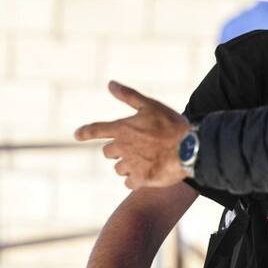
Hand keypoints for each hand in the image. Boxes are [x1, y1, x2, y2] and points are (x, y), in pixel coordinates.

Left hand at [75, 81, 190, 188]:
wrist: (189, 148)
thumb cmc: (171, 125)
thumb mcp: (150, 106)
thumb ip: (129, 96)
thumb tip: (110, 84)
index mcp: (123, 128)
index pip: (97, 130)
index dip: (86, 132)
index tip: (77, 134)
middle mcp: (122, 147)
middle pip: (109, 152)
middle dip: (118, 151)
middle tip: (137, 148)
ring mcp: (130, 164)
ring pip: (119, 169)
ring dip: (128, 166)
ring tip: (147, 161)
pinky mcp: (140, 179)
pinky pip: (129, 183)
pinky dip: (136, 180)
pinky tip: (147, 176)